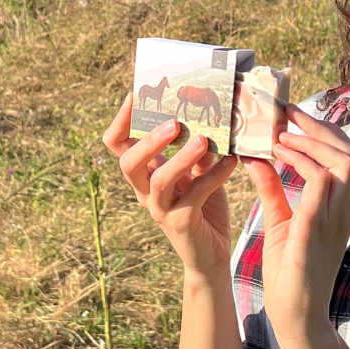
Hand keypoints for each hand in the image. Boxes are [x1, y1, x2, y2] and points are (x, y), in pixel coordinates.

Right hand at [103, 94, 237, 278]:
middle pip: (128, 164)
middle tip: (174, 123)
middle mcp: (145, 192)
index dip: (120, 121)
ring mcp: (160, 209)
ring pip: (159, 181)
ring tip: (203, 140)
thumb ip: (197, 149)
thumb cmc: (203, 207)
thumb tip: (207, 114)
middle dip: (149, 141)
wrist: (211, 253)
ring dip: (180, 158)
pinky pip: (194, 196)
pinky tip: (232, 162)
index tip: (134, 95)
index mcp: (144, 175)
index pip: (118, 146)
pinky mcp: (181, 224)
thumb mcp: (198, 172)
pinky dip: (214, 177)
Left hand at [242, 104, 349, 342]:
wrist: (294, 317)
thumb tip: (257, 158)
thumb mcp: (279, 222)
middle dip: (321, 127)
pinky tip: (276, 158)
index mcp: (338, 207)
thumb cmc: (289, 272)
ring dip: (312, 142)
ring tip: (281, 136)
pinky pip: (320, 184)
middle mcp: (343, 210)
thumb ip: (273, 189)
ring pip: (343, 162)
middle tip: (288, 114)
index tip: (293, 116)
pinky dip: (300, 164)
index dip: (324, 131)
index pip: (346, 155)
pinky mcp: (316, 230)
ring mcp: (334, 220)